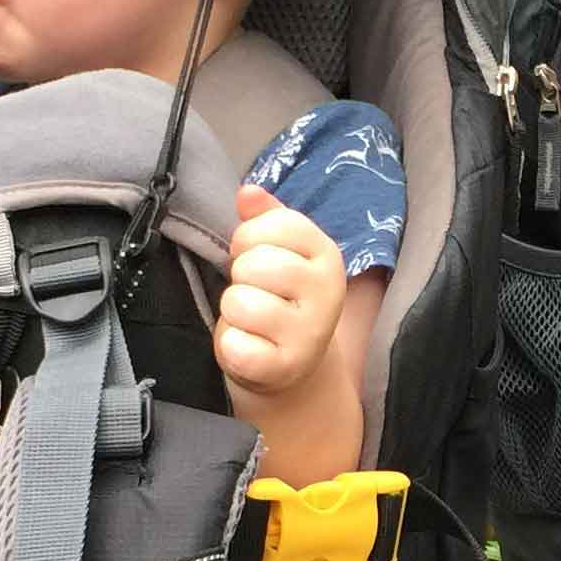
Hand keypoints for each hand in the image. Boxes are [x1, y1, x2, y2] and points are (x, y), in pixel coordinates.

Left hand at [215, 186, 347, 397]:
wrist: (295, 365)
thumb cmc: (278, 298)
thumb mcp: (279, 252)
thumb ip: (265, 218)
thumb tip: (248, 193)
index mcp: (327, 255)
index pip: (274, 225)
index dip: (248, 239)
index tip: (257, 257)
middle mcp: (328, 293)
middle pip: (254, 264)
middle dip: (240, 278)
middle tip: (255, 293)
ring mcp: (310, 333)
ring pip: (240, 303)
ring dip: (233, 312)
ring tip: (251, 321)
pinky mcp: (285, 367)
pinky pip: (235, 345)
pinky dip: (232, 346)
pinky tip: (250, 348)